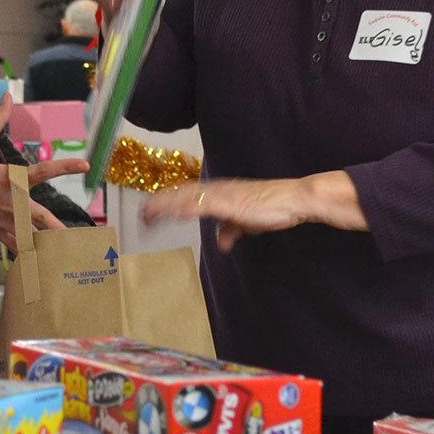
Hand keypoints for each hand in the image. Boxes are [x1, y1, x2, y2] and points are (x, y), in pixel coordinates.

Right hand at [0, 100, 87, 250]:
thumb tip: (7, 96)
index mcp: (9, 178)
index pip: (41, 171)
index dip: (63, 168)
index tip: (85, 165)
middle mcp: (9, 201)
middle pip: (35, 214)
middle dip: (51, 226)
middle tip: (69, 234)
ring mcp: (3, 219)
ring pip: (28, 234)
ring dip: (44, 245)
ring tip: (65, 255)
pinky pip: (16, 244)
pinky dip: (29, 254)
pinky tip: (44, 265)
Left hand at [144, 176, 339, 252]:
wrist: (293, 200)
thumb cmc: (271, 207)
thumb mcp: (245, 222)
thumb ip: (230, 230)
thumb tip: (222, 244)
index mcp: (217, 192)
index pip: (184, 194)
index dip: (165, 202)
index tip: (149, 213)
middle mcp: (216, 189)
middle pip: (179, 194)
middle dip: (158, 205)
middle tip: (140, 217)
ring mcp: (222, 194)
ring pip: (186, 197)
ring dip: (166, 206)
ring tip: (149, 215)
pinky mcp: (231, 202)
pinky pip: (204, 204)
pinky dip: (189, 208)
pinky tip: (176, 214)